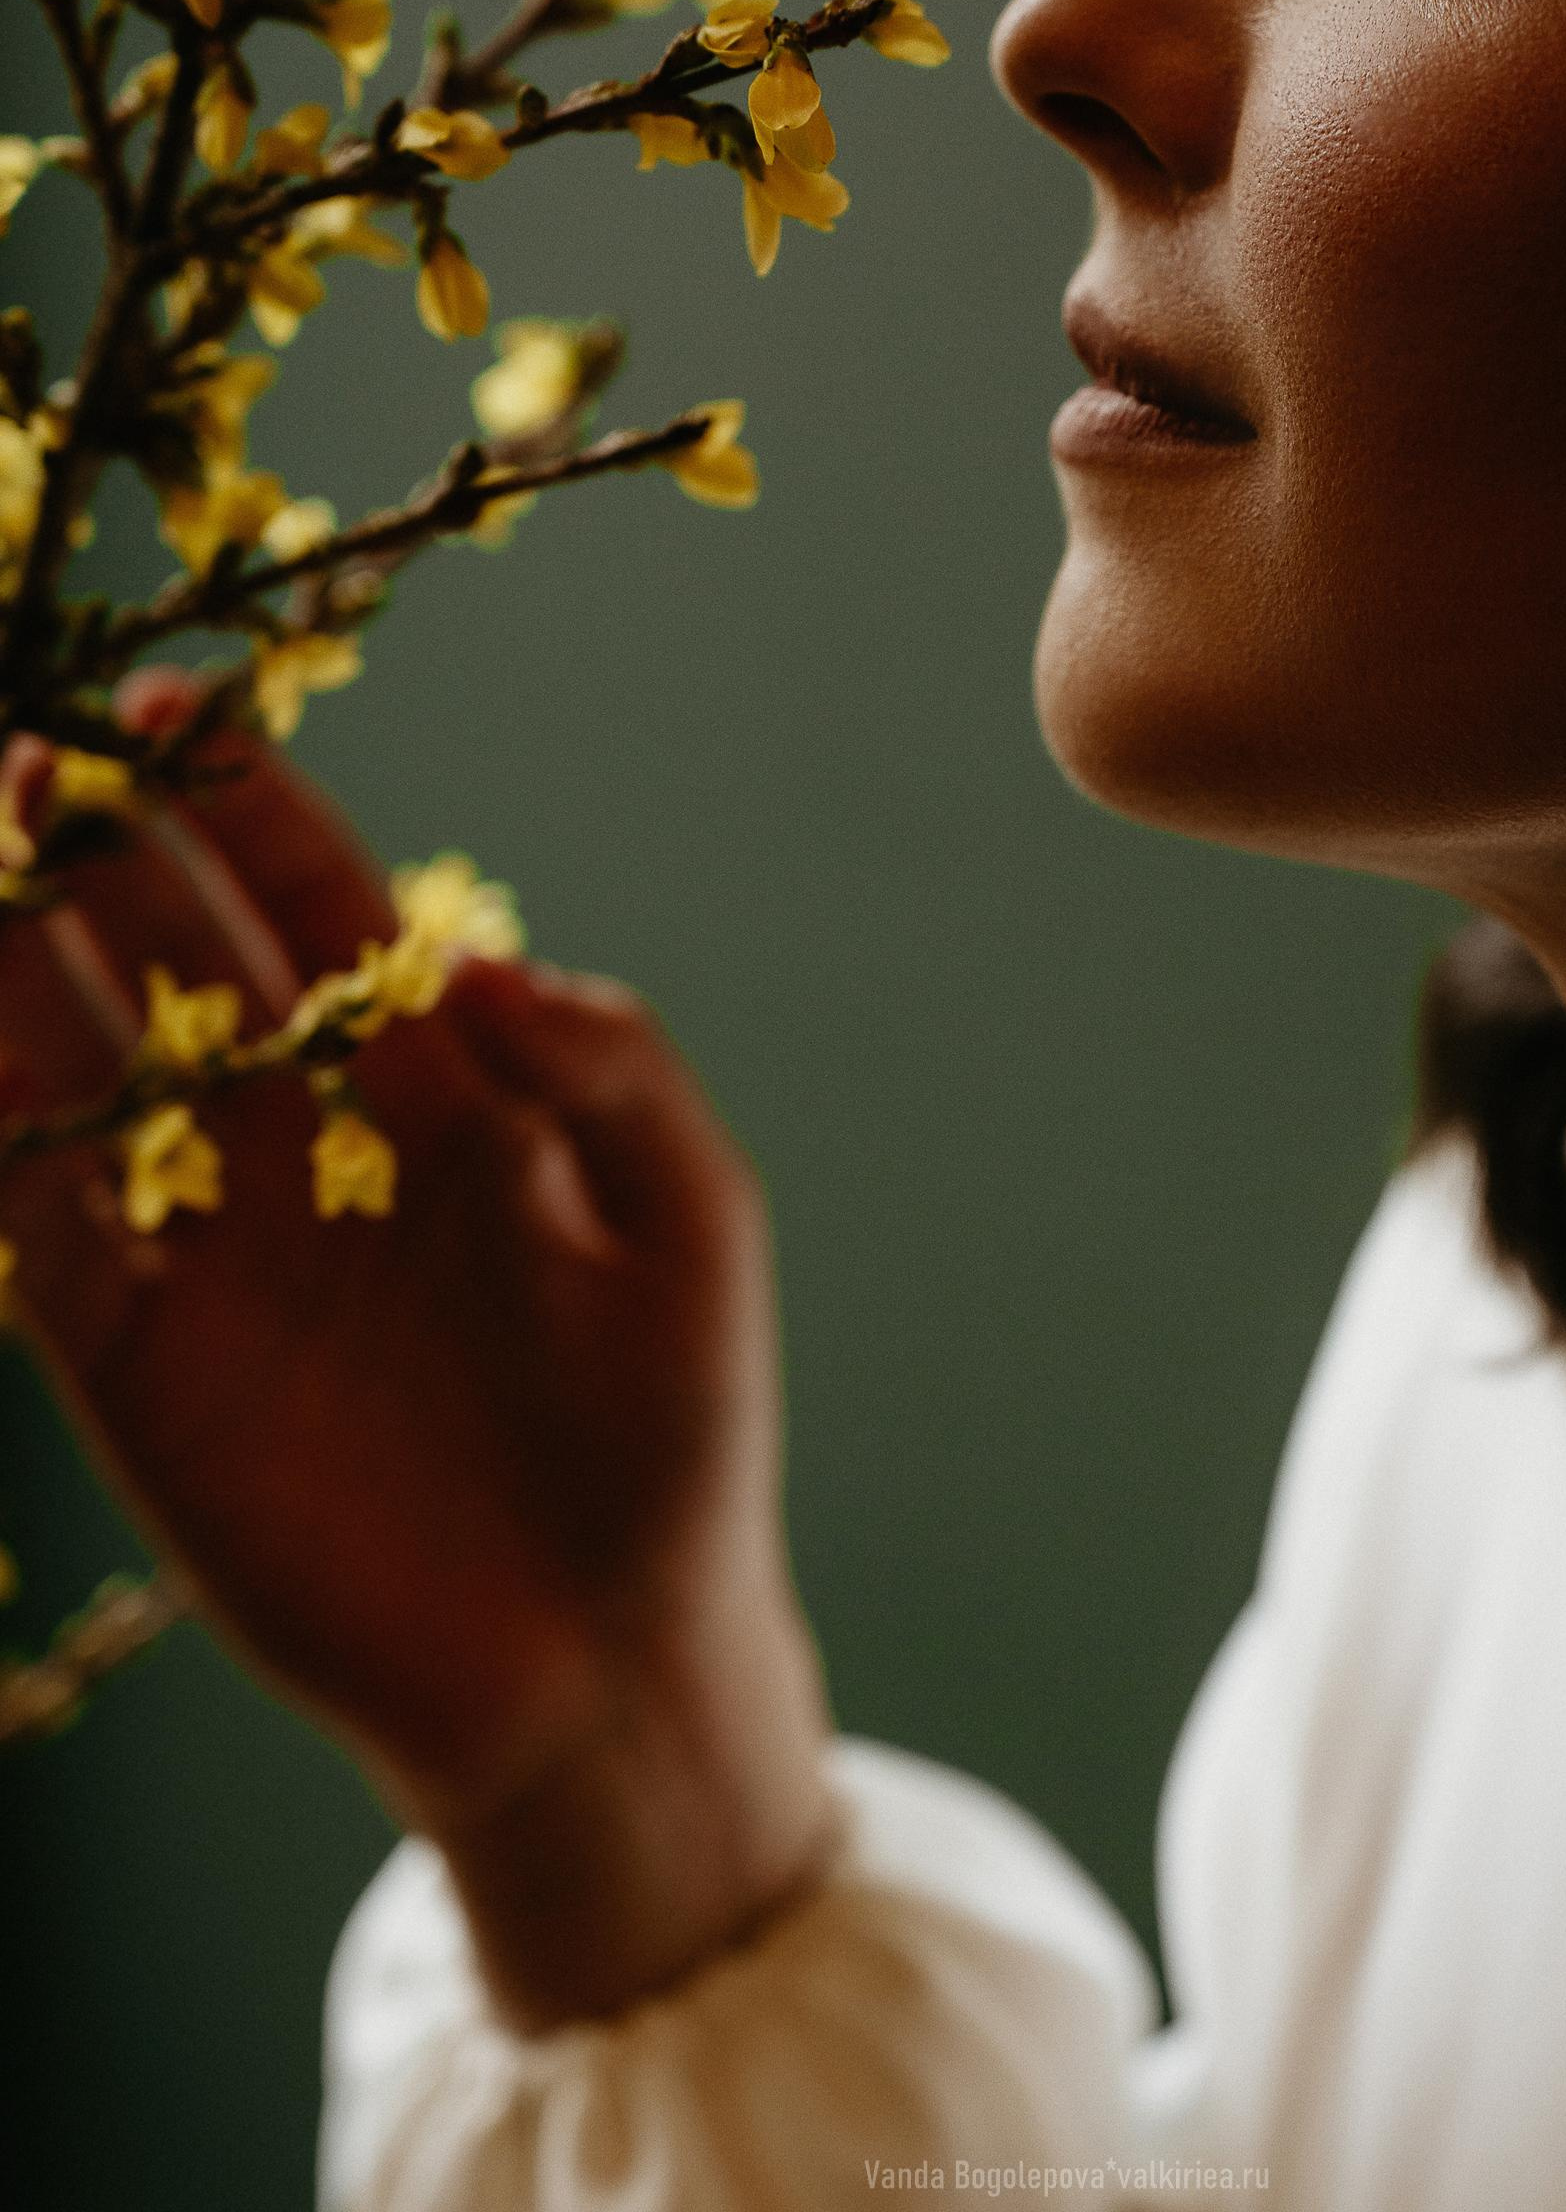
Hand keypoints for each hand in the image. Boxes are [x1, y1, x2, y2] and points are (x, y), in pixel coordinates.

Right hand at [0, 683, 834, 2026]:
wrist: (603, 1660)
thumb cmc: (670, 1431)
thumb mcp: (691, 1224)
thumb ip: (611, 1075)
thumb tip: (474, 964)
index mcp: (436, 1088)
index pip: (315, 908)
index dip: (239, 804)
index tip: (166, 710)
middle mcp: (308, 1145)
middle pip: (174, 958)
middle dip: (98, 852)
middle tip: (27, 757)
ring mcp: (213, 1249)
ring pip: (80, 1072)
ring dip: (13, 966)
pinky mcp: (139, 1369)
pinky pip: (39, 1232)